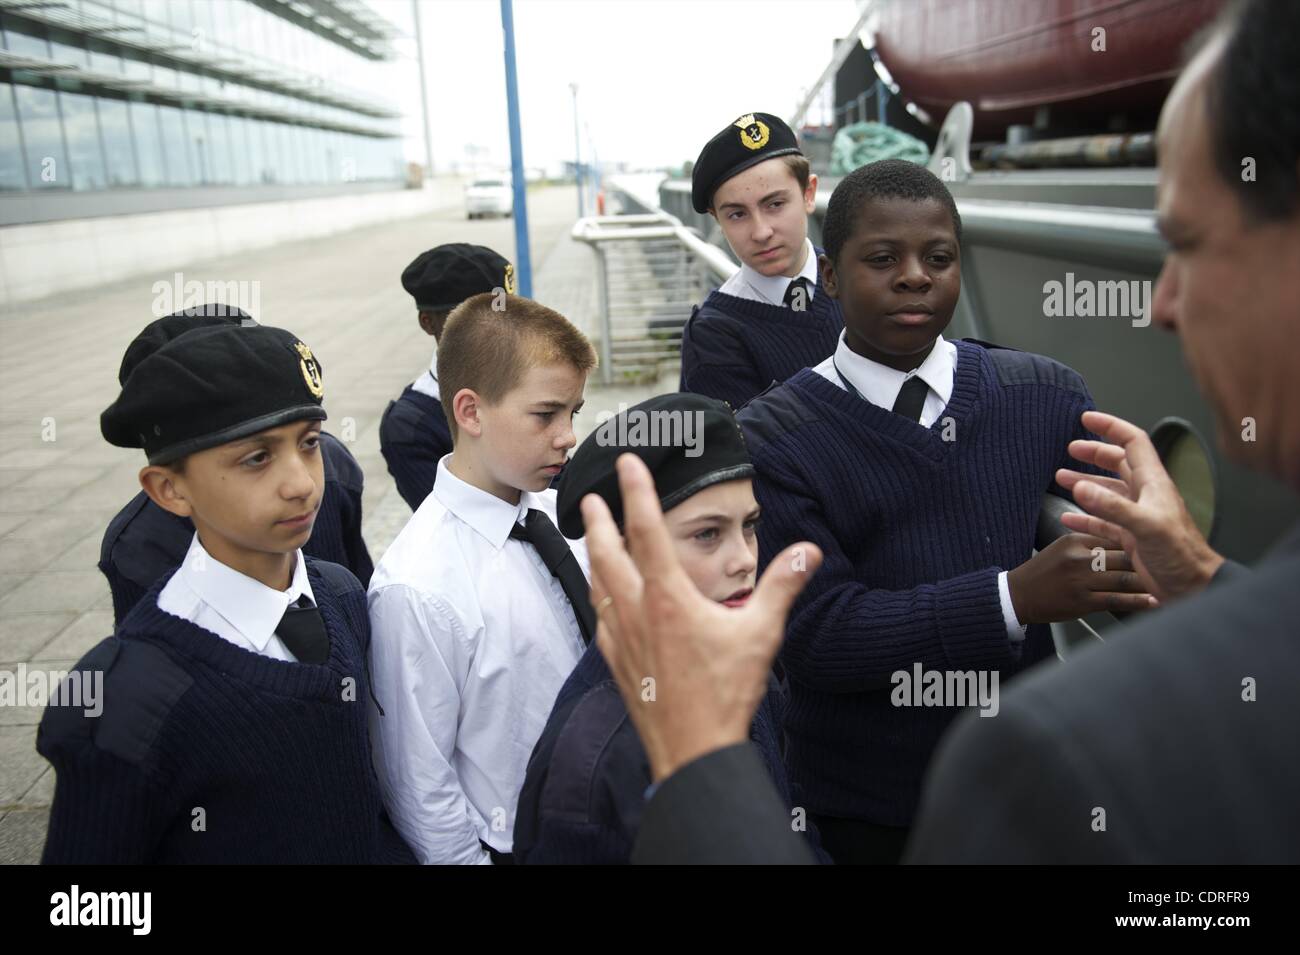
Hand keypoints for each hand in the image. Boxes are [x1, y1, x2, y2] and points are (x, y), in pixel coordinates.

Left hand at [580, 454, 821, 782]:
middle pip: (608, 552)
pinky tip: (602, 597)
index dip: (637, 491)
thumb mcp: (762, 635)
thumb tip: (808, 552)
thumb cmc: (725, 694)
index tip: (626, 462)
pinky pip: (599, 616)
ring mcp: (620, 637)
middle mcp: (636, 611)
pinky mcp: (616, 661)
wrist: (692, 750)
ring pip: (598, 584)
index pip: (648, 530)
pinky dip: (597, 595)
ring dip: (594, 555)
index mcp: (668, 597)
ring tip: (592, 537)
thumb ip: (782, 586)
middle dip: (599, 520)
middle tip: (591, 495)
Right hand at [1007, 532, 1155, 623]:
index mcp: (1075, 540)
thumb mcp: (1062, 547)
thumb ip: (1089, 542)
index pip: (1113, 535)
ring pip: (1122, 578)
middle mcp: (1079, 558)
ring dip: (1146, 581)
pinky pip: (1116, 600)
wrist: (1018, 596)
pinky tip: (1153, 601)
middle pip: (1122, 555)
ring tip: (1167, 581)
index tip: (1155, 541)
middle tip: (1168, 560)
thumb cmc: (1043, 573)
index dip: (1136, 539)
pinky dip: (1138, 602)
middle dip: (1146, 559)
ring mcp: (1080, 581)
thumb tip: (1119, 539)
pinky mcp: (1081, 602)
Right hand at [1056, 410, 1224, 601]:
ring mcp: (1136, 515)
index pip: (1133, 442)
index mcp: (1153, 484)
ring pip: (1107, 490)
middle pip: (1118, 462)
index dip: (1110, 427)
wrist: (1192, 587)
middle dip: (1094, 453)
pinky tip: (1068, 517)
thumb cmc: (1180, 555)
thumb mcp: (1146, 526)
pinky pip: (1101, 520)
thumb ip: (1112, 506)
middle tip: (1071, 449)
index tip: (1087, 419)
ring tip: (1061, 478)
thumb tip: (1081, 486)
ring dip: (1085, 482)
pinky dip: (1084, 516)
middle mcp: (1145, 495)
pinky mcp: (1130, 536)